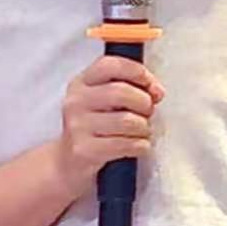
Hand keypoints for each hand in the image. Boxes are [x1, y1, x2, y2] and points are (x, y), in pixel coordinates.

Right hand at [55, 55, 165, 197]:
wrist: (69, 160)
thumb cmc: (97, 125)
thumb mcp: (106, 100)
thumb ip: (131, 88)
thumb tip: (157, 91)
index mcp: (82, 82)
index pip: (110, 65)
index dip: (137, 71)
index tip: (152, 86)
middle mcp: (76, 101)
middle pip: (121, 92)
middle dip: (144, 104)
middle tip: (147, 113)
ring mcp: (77, 126)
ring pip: (128, 121)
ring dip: (144, 128)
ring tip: (141, 132)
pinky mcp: (84, 150)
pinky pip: (126, 144)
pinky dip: (140, 146)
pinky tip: (137, 146)